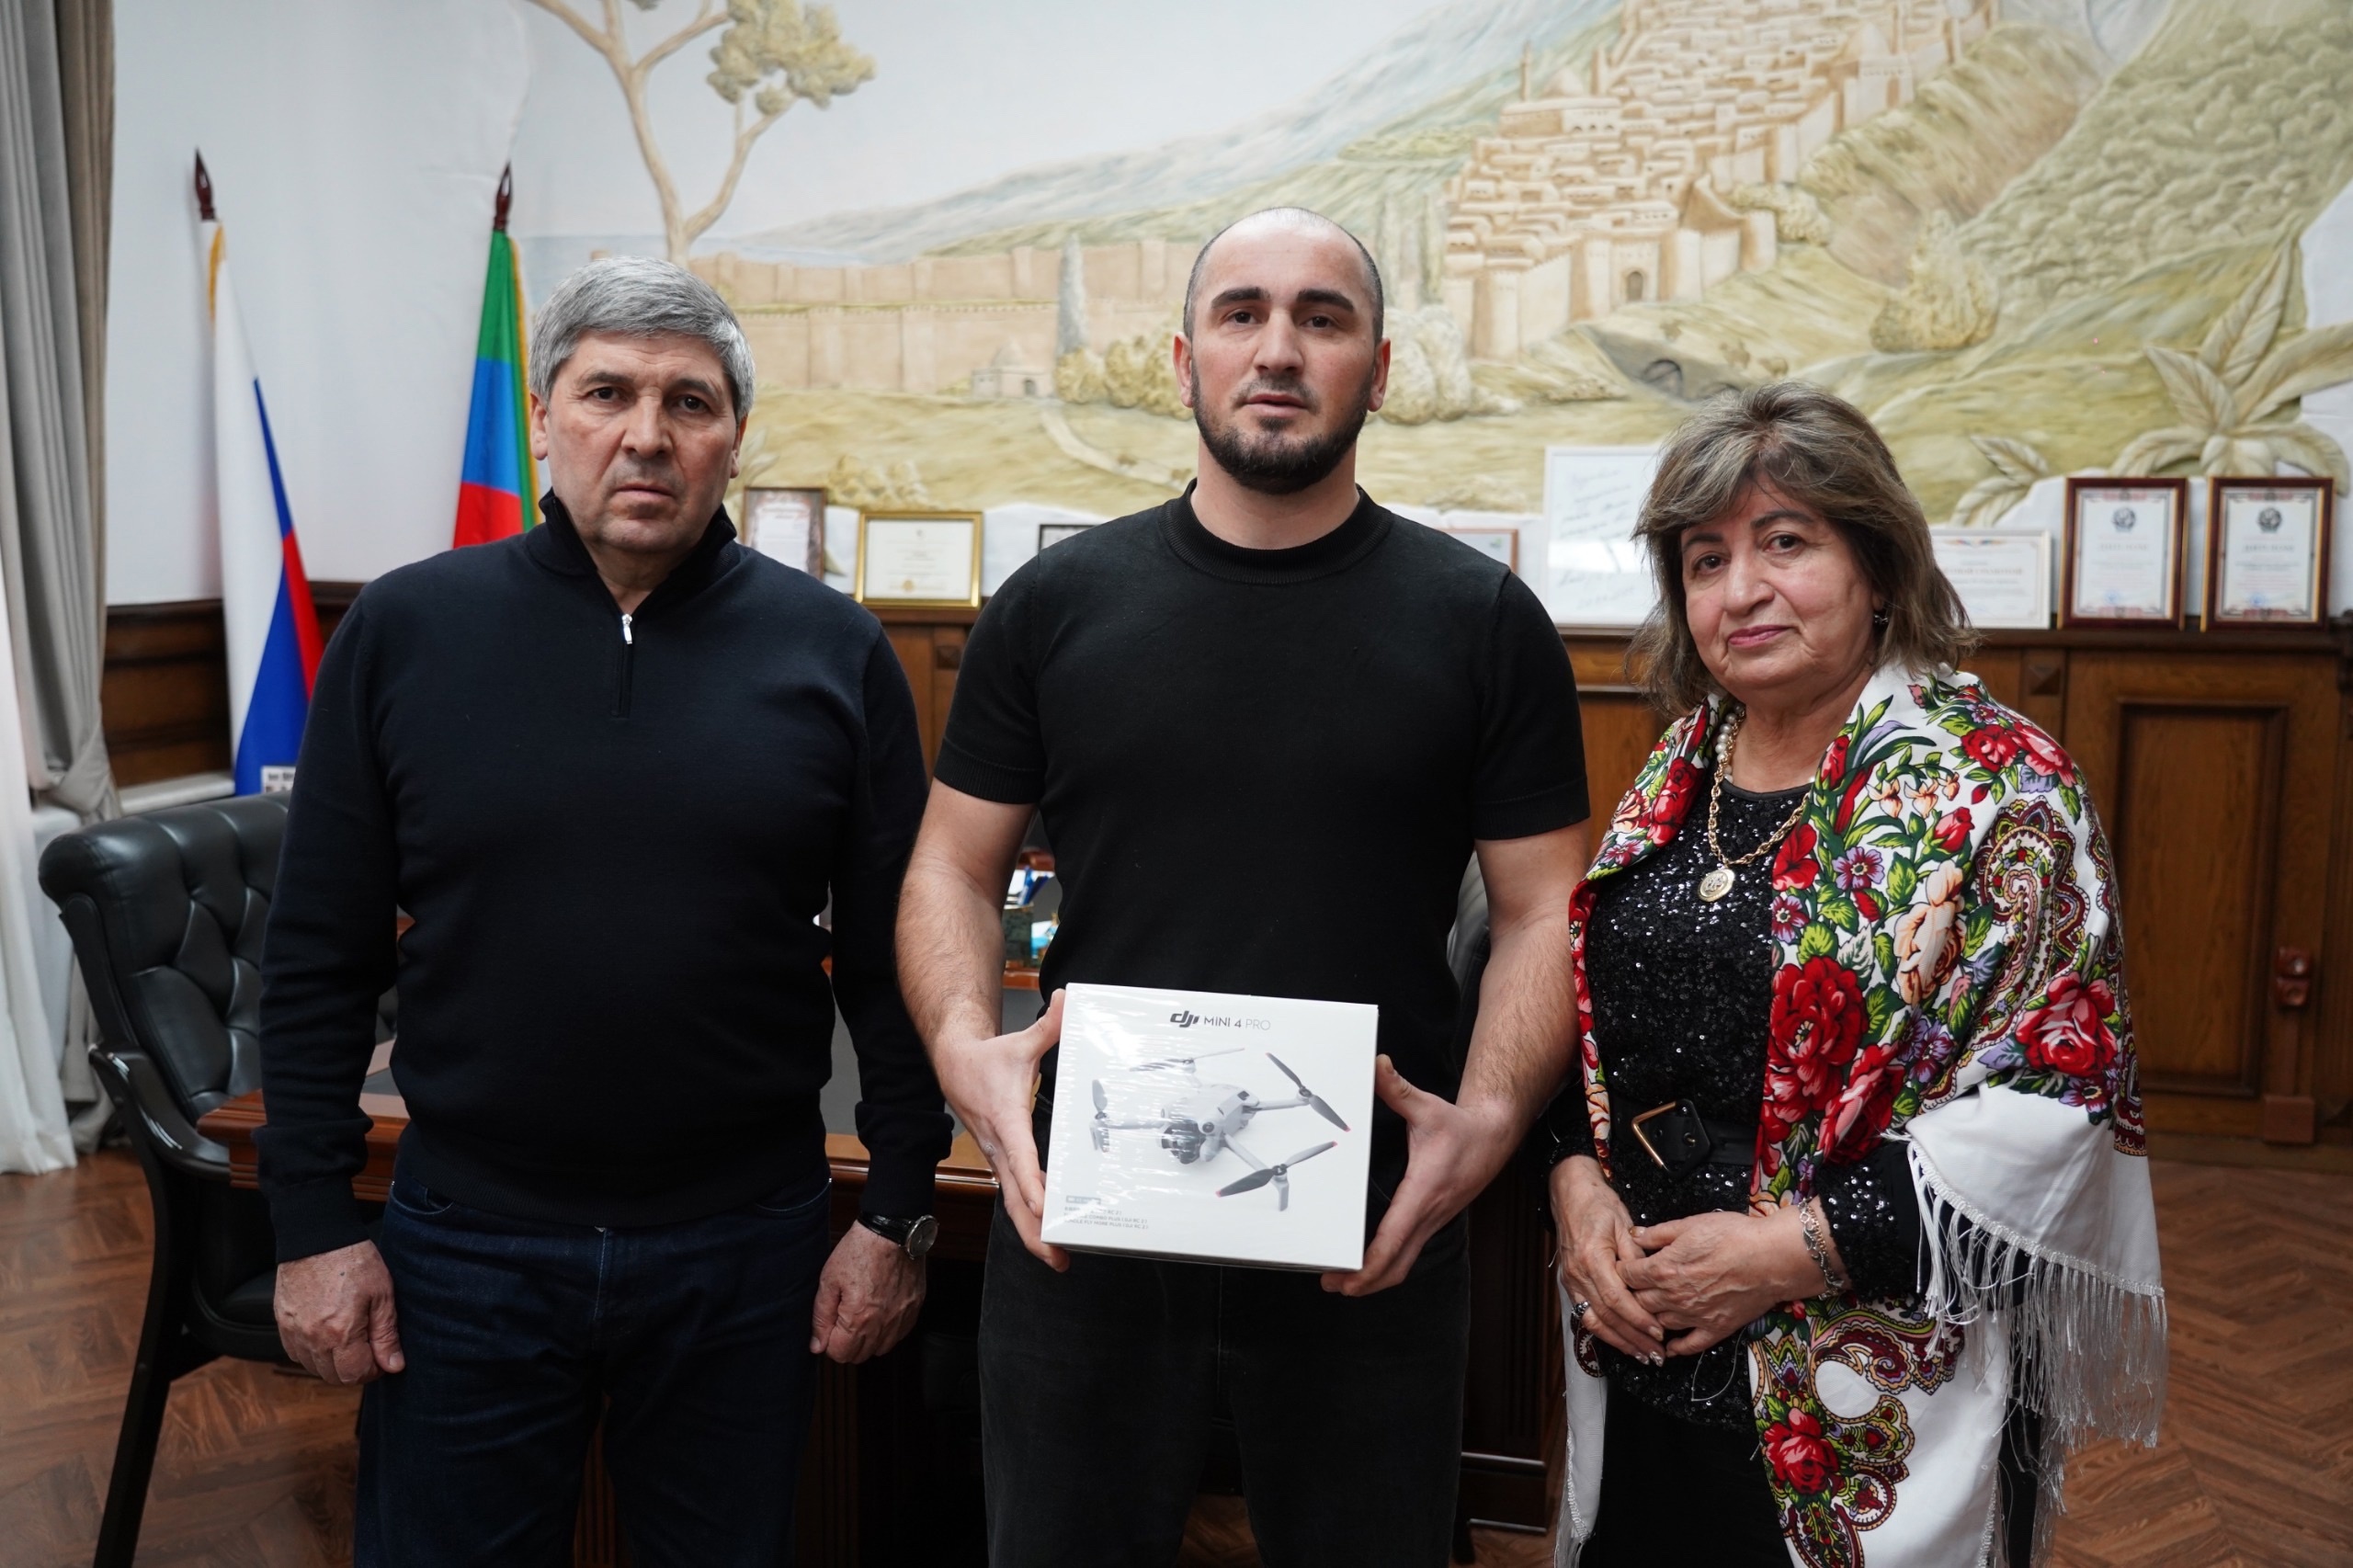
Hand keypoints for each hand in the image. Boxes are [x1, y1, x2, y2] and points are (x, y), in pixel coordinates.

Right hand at [274, 1239, 403, 1384]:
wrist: (318, 1237)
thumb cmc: (353, 1261)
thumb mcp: (382, 1295)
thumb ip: (386, 1335)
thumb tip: (393, 1366)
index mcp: (340, 1333)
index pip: (354, 1375)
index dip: (372, 1371)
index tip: (381, 1358)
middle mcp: (312, 1338)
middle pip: (332, 1376)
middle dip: (353, 1369)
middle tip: (368, 1350)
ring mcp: (293, 1332)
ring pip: (312, 1367)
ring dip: (332, 1362)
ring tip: (349, 1339)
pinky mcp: (282, 1323)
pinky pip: (295, 1352)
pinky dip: (312, 1352)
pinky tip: (327, 1335)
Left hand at [810, 1222, 926, 1363]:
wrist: (892, 1232)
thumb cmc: (859, 1251)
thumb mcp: (829, 1281)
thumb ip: (821, 1317)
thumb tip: (817, 1346)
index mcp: (858, 1319)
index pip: (839, 1354)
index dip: (829, 1341)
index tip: (831, 1323)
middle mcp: (883, 1325)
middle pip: (860, 1355)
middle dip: (847, 1343)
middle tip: (844, 1318)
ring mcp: (901, 1318)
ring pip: (881, 1349)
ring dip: (868, 1339)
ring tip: (863, 1314)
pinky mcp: (914, 1309)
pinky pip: (899, 1335)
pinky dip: (888, 1330)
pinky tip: (880, 1311)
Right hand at [933, 989, 1066, 1270]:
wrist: (954, 1065)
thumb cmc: (987, 1059)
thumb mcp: (1020, 1041)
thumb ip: (1049, 1026)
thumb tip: (1068, 1002)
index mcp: (1006, 1120)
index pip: (1020, 1156)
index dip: (1031, 1182)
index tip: (1044, 1205)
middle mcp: (1000, 1146)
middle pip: (1014, 1196)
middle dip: (1034, 1229)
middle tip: (1058, 1255)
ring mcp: (998, 1158)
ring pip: (1012, 1204)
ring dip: (1032, 1233)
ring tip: (1058, 1258)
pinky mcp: (1001, 1161)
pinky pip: (1014, 1196)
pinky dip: (1029, 1219)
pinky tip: (1048, 1235)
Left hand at [1322, 1056, 1514, 1296]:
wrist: (1494, 1136)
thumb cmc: (1460, 1126)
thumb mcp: (1427, 1105)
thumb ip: (1397, 1088)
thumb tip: (1377, 1065)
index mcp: (1423, 1191)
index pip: (1394, 1238)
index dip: (1370, 1263)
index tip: (1348, 1277)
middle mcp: (1429, 1214)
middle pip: (1397, 1265)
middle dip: (1365, 1282)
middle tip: (1333, 1285)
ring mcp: (1433, 1221)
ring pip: (1405, 1264)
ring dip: (1375, 1278)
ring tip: (1343, 1283)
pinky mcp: (1433, 1220)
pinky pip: (1410, 1252)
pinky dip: (1388, 1265)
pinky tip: (1369, 1264)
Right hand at [1548, 1155, 1663, 1361]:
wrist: (1570, 1193)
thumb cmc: (1598, 1204)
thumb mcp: (1625, 1225)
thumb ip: (1637, 1257)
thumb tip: (1653, 1284)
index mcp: (1592, 1258)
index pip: (1616, 1299)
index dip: (1638, 1319)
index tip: (1658, 1333)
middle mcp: (1578, 1274)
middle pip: (1606, 1316)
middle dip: (1632, 1338)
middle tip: (1655, 1355)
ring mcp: (1570, 1280)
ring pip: (1593, 1321)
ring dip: (1618, 1341)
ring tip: (1641, 1355)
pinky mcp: (1569, 1283)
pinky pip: (1586, 1314)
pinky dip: (1605, 1331)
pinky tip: (1621, 1340)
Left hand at [1619, 1207, 1818, 1356]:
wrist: (1772, 1258)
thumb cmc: (1734, 1235)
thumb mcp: (1691, 1224)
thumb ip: (1659, 1233)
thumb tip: (1635, 1234)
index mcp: (1664, 1268)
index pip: (1628, 1275)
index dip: (1623, 1270)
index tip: (1623, 1267)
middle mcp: (1674, 1296)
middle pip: (1638, 1301)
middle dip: (1632, 1294)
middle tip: (1634, 1288)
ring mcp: (1694, 1316)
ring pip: (1658, 1323)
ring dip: (1651, 1317)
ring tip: (1650, 1310)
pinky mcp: (1715, 1329)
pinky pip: (1688, 1345)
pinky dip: (1675, 1348)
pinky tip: (1669, 1346)